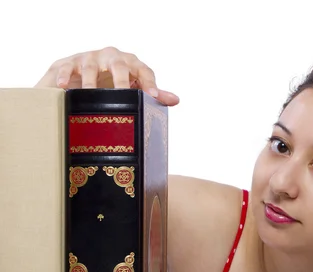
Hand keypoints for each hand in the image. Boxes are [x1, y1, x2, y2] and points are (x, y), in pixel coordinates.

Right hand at [35, 46, 179, 105]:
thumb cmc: (110, 80)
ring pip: (91, 67)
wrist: (79, 72)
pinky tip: (65, 87)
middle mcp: (111, 57)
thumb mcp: (132, 86)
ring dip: (90, 81)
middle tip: (123, 93)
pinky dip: (65, 77)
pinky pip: (67, 67)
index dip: (149, 83)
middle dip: (121, 79)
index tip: (153, 96)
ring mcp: (90, 58)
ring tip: (89, 93)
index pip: (144, 70)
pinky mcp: (71, 62)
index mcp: (130, 64)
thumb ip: (152, 93)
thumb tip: (175, 100)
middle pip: (118, 65)